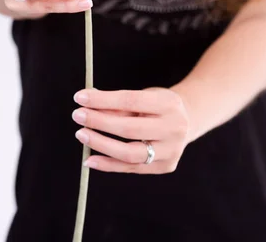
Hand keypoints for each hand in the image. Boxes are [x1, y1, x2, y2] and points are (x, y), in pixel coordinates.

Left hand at [72, 87, 190, 173]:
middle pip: (129, 128)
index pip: (130, 100)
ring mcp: (171, 150)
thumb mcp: (145, 96)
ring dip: (101, 144)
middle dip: (98, 122)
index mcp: (169, 104)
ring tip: (82, 135)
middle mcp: (174, 128)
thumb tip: (87, 102)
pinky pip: (131, 168)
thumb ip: (118, 102)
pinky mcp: (165, 166)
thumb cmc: (159, 106)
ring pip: (130, 153)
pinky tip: (90, 159)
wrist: (187, 121)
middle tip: (78, 116)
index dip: (103, 99)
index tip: (80, 97)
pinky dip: (108, 165)